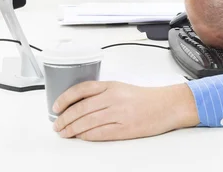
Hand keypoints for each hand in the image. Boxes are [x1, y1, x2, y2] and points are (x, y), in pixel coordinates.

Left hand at [52, 81, 198, 140]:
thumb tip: (78, 106)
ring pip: (87, 122)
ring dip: (72, 129)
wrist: (167, 105)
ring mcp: (119, 114)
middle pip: (81, 109)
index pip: (82, 90)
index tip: (55, 107)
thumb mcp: (122, 88)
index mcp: (112, 86)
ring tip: (64, 133)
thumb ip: (102, 94)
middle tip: (57, 125)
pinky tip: (80, 137)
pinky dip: (86, 136)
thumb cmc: (145, 98)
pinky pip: (99, 133)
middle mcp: (114, 98)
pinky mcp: (125, 129)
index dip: (65, 99)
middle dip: (64, 118)